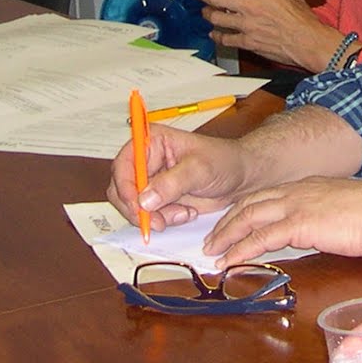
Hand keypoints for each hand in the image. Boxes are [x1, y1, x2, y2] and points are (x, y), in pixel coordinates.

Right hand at [107, 122, 247, 228]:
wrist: (240, 177)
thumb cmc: (223, 161)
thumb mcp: (200, 169)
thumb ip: (171, 183)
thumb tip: (144, 199)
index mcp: (152, 141)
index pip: (124, 164)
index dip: (126, 186)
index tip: (137, 206)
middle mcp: (146, 160)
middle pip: (121, 188)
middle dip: (137, 208)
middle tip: (157, 220)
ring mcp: (150, 181)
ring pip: (132, 206)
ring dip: (154, 216)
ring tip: (182, 213)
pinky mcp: (157, 199)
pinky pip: (147, 216)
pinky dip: (163, 219)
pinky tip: (186, 213)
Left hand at [183, 0, 340, 71]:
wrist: (309, 43)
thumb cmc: (302, 20)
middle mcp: (252, 7)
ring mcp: (248, 25)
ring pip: (215, 18)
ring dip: (209, 15)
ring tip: (210, 13)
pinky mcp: (248, 42)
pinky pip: (224, 38)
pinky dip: (218, 36)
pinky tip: (217, 34)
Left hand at [204, 176, 361, 266]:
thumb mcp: (339, 210)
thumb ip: (320, 217)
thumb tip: (309, 232)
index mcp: (306, 187)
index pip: (263, 196)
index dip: (243, 211)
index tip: (230, 225)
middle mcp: (295, 192)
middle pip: (249, 204)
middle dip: (227, 223)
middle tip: (212, 241)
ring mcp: (296, 206)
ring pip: (249, 218)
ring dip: (227, 236)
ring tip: (213, 252)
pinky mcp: (300, 224)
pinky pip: (262, 238)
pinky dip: (241, 250)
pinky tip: (230, 262)